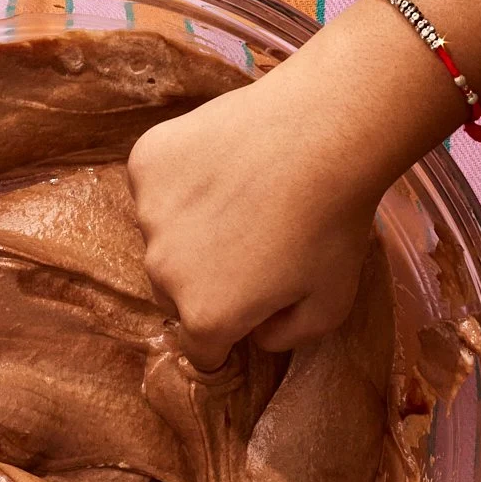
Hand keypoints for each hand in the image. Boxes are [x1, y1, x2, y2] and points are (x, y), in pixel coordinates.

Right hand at [128, 55, 378, 368]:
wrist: (325, 130)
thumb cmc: (334, 222)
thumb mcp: (330, 305)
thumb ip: (286, 337)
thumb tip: (257, 337)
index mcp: (206, 316)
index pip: (202, 350)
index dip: (227, 336)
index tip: (247, 307)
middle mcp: (164, 273)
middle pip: (175, 294)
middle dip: (205, 281)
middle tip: (252, 242)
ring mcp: (148, 215)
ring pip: (162, 236)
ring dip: (188, 228)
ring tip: (239, 195)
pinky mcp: (146, 163)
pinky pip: (156, 184)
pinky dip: (179, 179)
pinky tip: (219, 162)